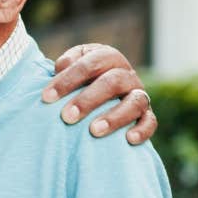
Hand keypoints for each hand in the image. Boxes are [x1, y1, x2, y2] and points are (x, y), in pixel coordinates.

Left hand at [41, 43, 155, 144]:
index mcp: (108, 57)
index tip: (46, 97)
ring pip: (134, 101)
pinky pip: (150, 122)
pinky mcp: (147, 115)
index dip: (68, 79)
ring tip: (94, 131)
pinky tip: (128, 139)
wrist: (98, 98)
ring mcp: (139, 95)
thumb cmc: (77, 83)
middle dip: (87, 100)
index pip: (90, 63)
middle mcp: (126, 74)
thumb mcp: (70, 69)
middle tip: (66, 117)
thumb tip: (61, 66)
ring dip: (115, 117)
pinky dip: (142, 130)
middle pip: (112, 82)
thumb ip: (65, 65)